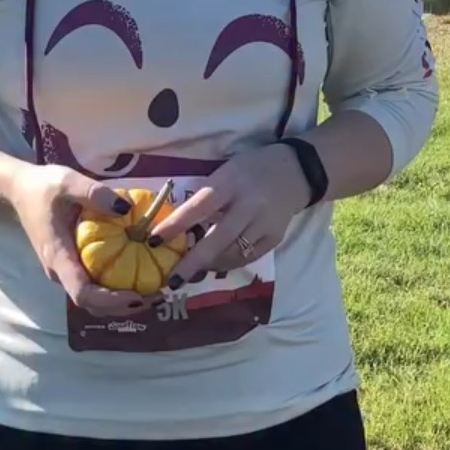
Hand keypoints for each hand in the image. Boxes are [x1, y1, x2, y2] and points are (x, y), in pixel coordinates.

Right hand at [0, 153, 156, 313]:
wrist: (20, 192)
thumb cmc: (43, 188)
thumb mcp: (67, 181)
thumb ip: (94, 193)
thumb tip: (126, 208)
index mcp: (58, 257)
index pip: (83, 293)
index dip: (111, 301)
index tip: (138, 296)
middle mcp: (61, 272)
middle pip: (93, 305)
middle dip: (125, 307)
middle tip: (159, 296)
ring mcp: (67, 271)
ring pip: (95, 300)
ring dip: (124, 302)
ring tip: (156, 291)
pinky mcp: (73, 266)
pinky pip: (96, 286)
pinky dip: (118, 289)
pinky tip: (142, 277)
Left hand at [155, 145, 311, 282]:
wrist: (295, 172)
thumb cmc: (249, 169)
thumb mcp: (225, 172)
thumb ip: (206, 196)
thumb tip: (177, 226)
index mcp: (231, 182)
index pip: (200, 206)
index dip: (176, 225)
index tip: (154, 240)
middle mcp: (249, 205)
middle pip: (218, 239)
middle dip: (193, 262)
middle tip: (173, 280)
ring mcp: (264, 224)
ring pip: (233, 253)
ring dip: (209, 265)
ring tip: (192, 272)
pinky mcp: (275, 237)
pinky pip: (247, 258)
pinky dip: (228, 263)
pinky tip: (216, 264)